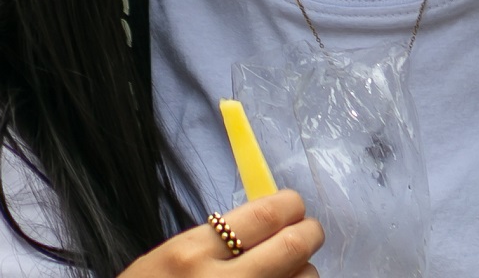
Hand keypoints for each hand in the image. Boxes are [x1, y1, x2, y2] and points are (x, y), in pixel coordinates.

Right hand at [119, 190, 322, 276]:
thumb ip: (212, 243)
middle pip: (292, 246)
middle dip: (309, 233)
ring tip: (292, 270)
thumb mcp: (168, 260)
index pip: (263, 216)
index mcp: (191, 254)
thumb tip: (266, 223)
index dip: (289, 206)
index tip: (294, 207)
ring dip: (304, 271)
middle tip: (309, 232)